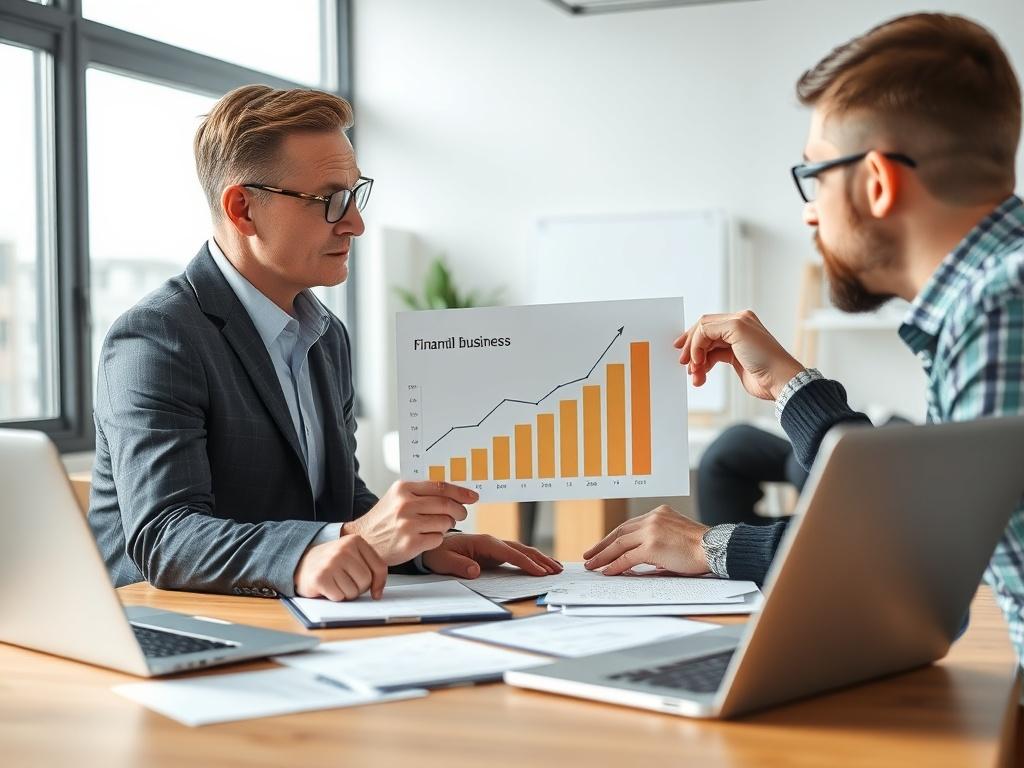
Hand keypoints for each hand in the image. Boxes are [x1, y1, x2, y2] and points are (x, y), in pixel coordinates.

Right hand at [294, 533, 386, 600]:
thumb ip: (371, 568)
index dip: (378, 582)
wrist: (301, 563)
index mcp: (355, 541)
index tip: (374, 589)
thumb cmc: (331, 562)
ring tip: (335, 583)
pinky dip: (334, 597)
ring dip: (345, 593)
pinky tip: (327, 587)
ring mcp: (331, 562)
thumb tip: (378, 593)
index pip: (379, 567)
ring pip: (353, 591)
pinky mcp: (320, 577)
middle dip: (358, 588)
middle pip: (366, 581)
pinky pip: (339, 597)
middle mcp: (343, 549)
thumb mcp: (353, 557)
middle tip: (346, 582)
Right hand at [344, 481, 475, 565]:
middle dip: (459, 511)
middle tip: (461, 514)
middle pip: (447, 505)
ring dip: (445, 526)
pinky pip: (438, 539)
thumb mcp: (397, 497)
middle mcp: (405, 505)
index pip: (441, 487)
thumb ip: (422, 492)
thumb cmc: (384, 519)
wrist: (363, 541)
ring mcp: (408, 524)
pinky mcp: (410, 543)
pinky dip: (437, 539)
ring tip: (433, 527)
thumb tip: (454, 491)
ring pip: (445, 523)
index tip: (473, 496)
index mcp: (403, 489)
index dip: (461, 492)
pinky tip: (426, 538)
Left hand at [421, 533, 562, 578]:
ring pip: (522, 551)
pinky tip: (541, 566)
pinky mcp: (495, 554)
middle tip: (557, 570)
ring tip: (556, 567)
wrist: (434, 546)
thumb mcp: (444, 561)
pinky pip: (517, 556)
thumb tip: (475, 572)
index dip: (525, 562)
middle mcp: (492, 542)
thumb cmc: (438, 553)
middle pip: (521, 549)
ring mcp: (495, 547)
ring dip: (539, 559)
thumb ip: (459, 565)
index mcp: (483, 542)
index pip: (509, 553)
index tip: (540, 571)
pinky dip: (531, 560)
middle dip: (540, 559)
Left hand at [583, 505, 710, 575]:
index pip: (629, 525)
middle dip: (602, 545)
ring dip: (603, 556)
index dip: (614, 537)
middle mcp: (653, 518)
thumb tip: (636, 561)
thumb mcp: (675, 537)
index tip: (603, 545)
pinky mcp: (652, 546)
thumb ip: (655, 544)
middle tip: (589, 554)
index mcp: (658, 513)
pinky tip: (608, 571)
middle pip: (620, 532)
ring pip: (619, 544)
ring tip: (592, 565)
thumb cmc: (700, 548)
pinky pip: (627, 557)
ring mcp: (651, 531)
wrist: (716, 548)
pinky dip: (615, 565)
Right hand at [674, 310, 803, 400]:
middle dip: (692, 351)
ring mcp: (735, 344)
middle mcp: (735, 329)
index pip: (705, 324)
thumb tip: (696, 342)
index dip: (693, 340)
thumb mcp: (736, 331)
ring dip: (697, 363)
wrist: (779, 380)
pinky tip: (701, 376)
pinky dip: (704, 367)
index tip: (689, 357)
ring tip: (695, 377)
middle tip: (684, 364)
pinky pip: (712, 359)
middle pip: (704, 336)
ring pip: (706, 349)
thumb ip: (712, 328)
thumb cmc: (765, 355)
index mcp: (737, 318)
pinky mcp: (735, 359)